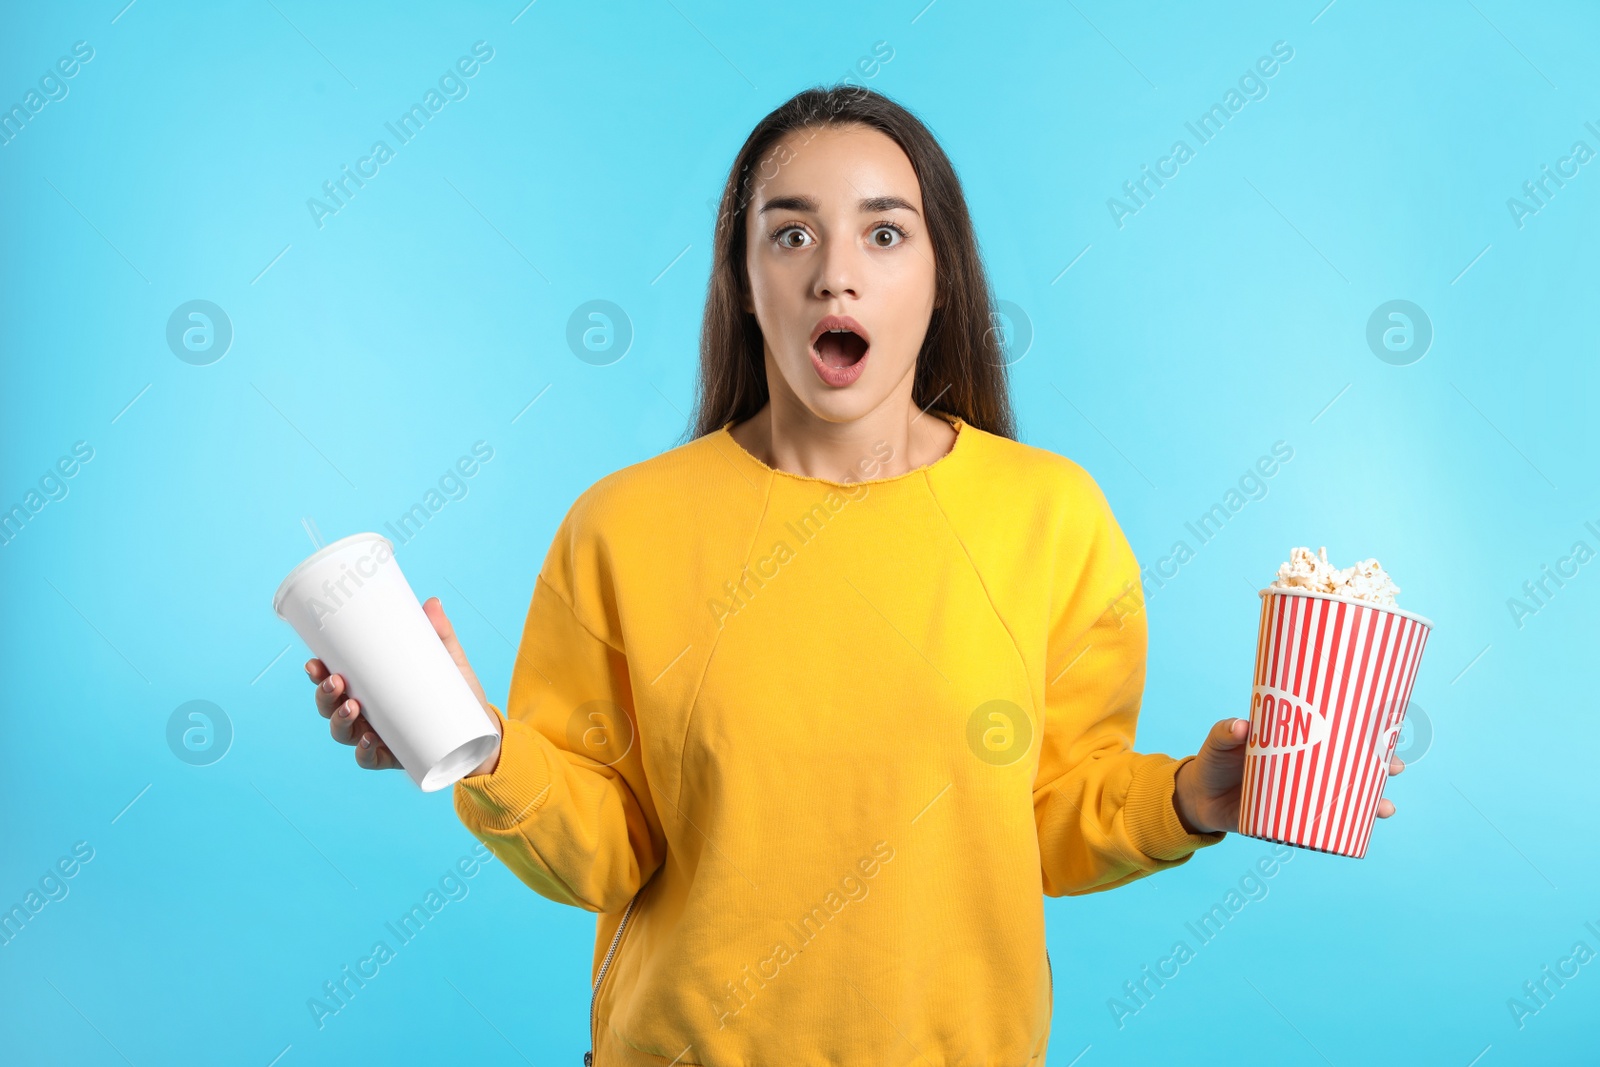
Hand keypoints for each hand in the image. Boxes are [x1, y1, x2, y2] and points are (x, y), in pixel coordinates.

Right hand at [306, 596, 502, 775]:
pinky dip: (363, 752)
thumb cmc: (457, 693)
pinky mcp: (393, 757)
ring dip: (339, 721)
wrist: (481, 732)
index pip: (333, 680)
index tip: (314, 661)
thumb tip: (432, 603)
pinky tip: (368, 741)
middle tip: (335, 682)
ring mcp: (376, 736)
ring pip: (342, 732)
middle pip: (329, 707)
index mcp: (369, 688)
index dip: (317, 673)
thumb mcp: (448, 660)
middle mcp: (366, 714)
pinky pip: (369, 759)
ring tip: (352, 707)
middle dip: (323, 695)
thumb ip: (440, 633)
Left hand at [1172, 718, 1406, 834]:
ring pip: (1347, 796)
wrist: (1199, 798)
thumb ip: (1225, 732)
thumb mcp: (1219, 742)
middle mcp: (1306, 767)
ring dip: (1371, 802)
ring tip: (1385, 808)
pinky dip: (1345, 829)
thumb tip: (1241, 726)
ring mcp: (1302, 794)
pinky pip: (1326, 825)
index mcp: (1296, 741)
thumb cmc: (1214, 761)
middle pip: (1352, 764)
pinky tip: (1361, 833)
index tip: (1390, 728)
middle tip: (1395, 767)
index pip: (1337, 731)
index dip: (1365, 730)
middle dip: (1380, 766)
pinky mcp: (1292, 820)